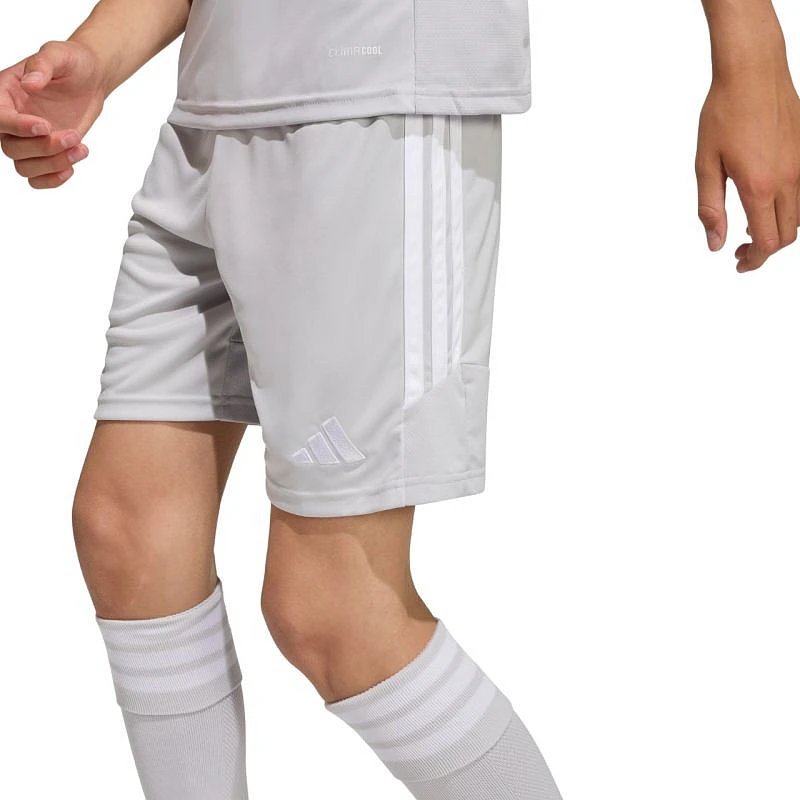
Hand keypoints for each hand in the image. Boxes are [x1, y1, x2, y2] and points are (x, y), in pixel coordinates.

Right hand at [0, 39, 106, 188]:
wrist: (91, 79)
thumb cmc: (72, 63)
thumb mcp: (59, 54)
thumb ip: (42, 65)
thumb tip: (29, 84)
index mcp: (5, 93)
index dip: (18, 127)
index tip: (45, 126)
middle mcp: (12, 119)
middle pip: (12, 148)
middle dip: (44, 148)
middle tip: (73, 135)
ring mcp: (28, 139)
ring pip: (24, 166)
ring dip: (54, 164)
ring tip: (80, 148)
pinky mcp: (45, 153)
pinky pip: (36, 178)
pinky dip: (52, 179)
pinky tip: (71, 167)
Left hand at [696, 67, 799, 271]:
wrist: (753, 72)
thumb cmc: (724, 113)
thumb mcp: (705, 164)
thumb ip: (711, 208)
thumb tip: (716, 243)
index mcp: (759, 185)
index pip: (767, 242)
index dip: (755, 261)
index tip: (739, 264)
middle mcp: (788, 178)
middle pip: (788, 235)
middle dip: (765, 250)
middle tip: (740, 252)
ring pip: (799, 216)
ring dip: (778, 230)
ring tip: (750, 229)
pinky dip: (788, 209)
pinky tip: (766, 204)